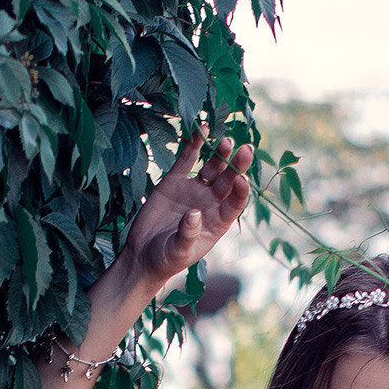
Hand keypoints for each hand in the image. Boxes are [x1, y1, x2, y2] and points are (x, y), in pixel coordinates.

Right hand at [116, 129, 254, 289]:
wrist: (142, 255)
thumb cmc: (165, 259)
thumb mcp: (178, 252)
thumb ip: (188, 234)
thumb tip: (194, 213)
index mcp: (218, 222)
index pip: (235, 203)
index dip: (241, 191)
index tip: (243, 179)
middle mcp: (210, 203)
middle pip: (228, 181)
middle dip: (237, 166)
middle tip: (246, 150)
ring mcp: (194, 190)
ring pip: (212, 167)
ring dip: (219, 154)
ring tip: (226, 141)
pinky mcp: (175, 181)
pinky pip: (187, 159)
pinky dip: (194, 145)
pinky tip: (201, 129)